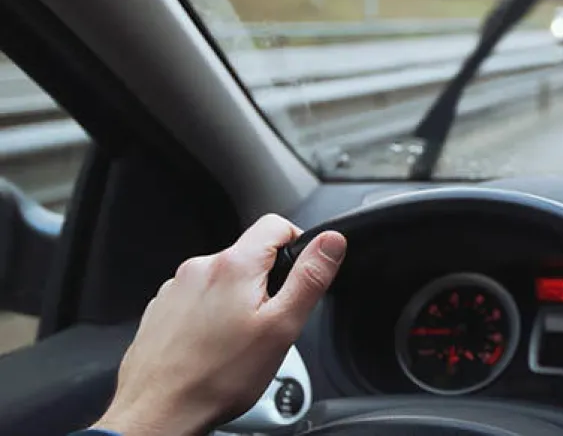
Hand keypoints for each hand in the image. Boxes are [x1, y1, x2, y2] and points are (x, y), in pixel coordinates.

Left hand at [92, 214, 345, 435]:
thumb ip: (310, 278)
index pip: (276, 224)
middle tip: (268, 324)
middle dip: (266, 283)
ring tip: (237, 342)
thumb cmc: (218, 378)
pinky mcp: (162, 309)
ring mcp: (176, 288)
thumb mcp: (282, 327)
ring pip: (223, 280)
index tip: (298, 277)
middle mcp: (200, 268)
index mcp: (234, 265)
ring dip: (237, 301)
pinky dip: (210, 316)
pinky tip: (212, 347)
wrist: (158, 412)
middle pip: (249, 255)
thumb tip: (331, 242)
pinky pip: (198, 299)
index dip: (297, 244)